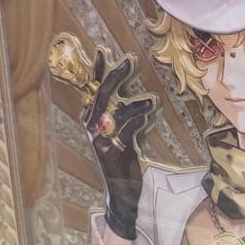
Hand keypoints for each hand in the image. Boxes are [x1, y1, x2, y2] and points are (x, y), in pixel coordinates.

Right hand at [82, 48, 155, 240]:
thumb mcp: (124, 136)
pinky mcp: (111, 154)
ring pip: (116, 113)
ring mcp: (100, 141)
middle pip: (101, 96)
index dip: (97, 70)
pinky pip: (126, 131)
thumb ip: (126, 117)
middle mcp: (93, 128)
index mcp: (93, 121)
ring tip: (152, 101)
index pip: (92, 90)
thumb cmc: (123, 162)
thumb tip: (140, 98)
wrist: (121, 194)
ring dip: (136, 104)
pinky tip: (149, 113)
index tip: (104, 50)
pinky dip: (137, 120)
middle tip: (129, 59)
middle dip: (115, 76)